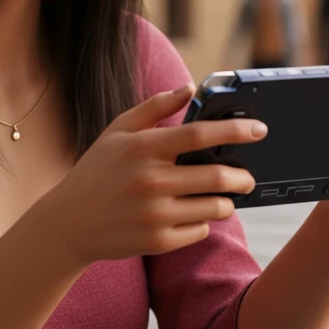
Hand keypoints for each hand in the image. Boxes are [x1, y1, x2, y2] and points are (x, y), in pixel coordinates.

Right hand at [30, 84, 267, 266]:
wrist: (69, 222)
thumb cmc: (97, 171)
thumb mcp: (117, 131)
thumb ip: (154, 108)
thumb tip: (189, 87)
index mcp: (142, 148)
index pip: (198, 135)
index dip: (234, 131)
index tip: (259, 130)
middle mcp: (150, 180)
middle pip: (215, 175)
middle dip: (241, 177)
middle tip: (247, 177)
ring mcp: (154, 214)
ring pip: (214, 207)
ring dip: (226, 202)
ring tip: (222, 198)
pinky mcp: (157, 241)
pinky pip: (199, 231)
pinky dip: (202, 223)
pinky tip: (189, 217)